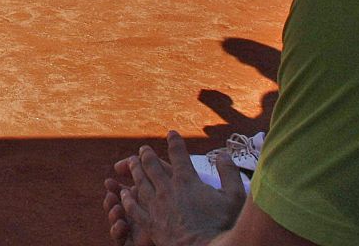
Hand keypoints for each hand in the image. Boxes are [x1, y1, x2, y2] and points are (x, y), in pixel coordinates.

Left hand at [104, 132, 244, 245]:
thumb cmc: (222, 224)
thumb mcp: (234, 195)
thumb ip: (229, 172)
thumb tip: (223, 154)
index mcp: (187, 179)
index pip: (178, 153)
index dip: (174, 141)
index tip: (171, 133)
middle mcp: (168, 188)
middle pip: (152, 165)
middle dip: (147, 154)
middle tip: (144, 149)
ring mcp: (157, 206)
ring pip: (140, 182)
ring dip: (135, 170)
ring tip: (131, 162)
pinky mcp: (151, 224)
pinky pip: (134, 208)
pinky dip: (128, 199)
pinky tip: (123, 194)